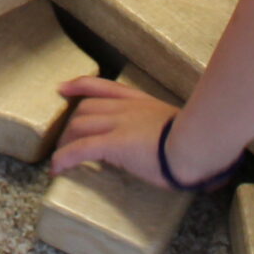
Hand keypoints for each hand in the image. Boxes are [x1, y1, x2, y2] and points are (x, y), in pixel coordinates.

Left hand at [49, 77, 211, 188]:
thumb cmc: (193, 138)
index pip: (103, 87)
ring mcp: (118, 124)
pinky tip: (57, 168)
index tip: (64, 88)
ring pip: (79, 125)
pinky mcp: (114, 144)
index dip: (80, 85)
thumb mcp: (173, 123)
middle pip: (85, 108)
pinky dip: (65, 157)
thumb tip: (159, 139)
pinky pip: (81, 149)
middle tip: (65, 141)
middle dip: (71, 123)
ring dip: (66, 142)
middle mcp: (125, 108)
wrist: (196, 143)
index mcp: (140, 101)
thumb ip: (159, 125)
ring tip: (61, 158)